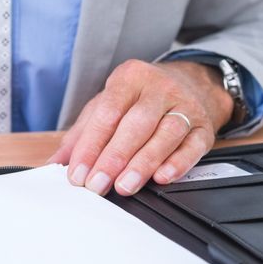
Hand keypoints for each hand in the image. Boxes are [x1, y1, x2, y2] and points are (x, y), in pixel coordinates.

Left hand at [47, 59, 232, 195]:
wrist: (190, 83)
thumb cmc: (139, 97)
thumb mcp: (106, 103)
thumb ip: (81, 133)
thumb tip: (58, 162)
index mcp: (129, 78)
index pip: (107, 113)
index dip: (91, 145)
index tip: (78, 172)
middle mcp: (159, 89)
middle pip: (135, 124)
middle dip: (114, 157)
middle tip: (97, 184)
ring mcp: (185, 107)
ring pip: (165, 135)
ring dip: (143, 164)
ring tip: (124, 186)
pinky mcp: (204, 127)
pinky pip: (193, 147)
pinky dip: (177, 164)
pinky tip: (161, 177)